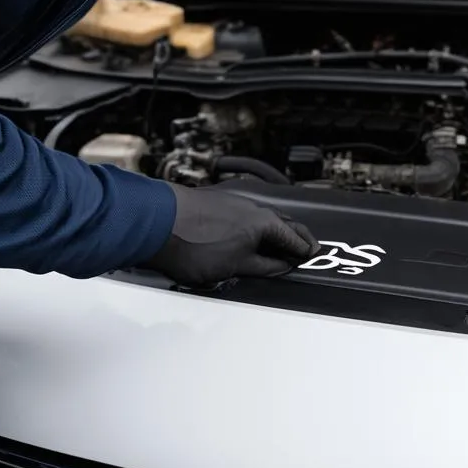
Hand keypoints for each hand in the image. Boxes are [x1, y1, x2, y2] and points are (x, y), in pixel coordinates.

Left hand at [141, 183, 320, 288]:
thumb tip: (280, 266)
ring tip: (278, 242)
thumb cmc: (195, 244)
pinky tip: (249, 233)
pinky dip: (255, 225)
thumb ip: (263, 266)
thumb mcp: (235, 266)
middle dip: (296, 235)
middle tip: (305, 246)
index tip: (310, 256)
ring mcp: (234, 201)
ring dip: (275, 229)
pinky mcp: (216, 201)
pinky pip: (246, 214)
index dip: (303, 250)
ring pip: (264, 217)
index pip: (293, 238)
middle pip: (283, 223)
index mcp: (265, 222)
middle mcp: (254, 207)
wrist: (157, 222)